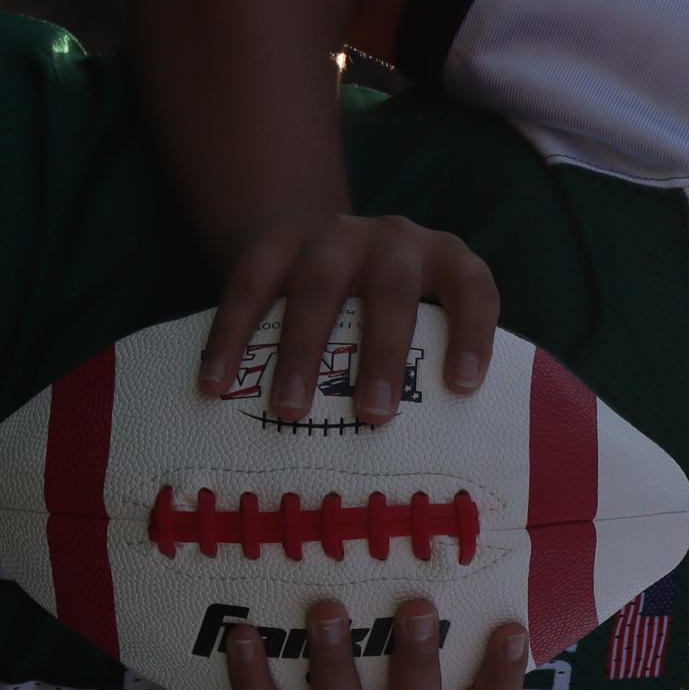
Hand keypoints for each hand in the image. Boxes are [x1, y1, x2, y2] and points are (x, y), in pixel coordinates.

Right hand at [197, 212, 498, 425]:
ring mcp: (331, 234)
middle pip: (391, 289)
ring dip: (302, 351)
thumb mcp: (420, 318)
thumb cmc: (384, 310)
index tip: (461, 387)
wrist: (318, 241)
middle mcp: (392, 239)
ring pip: (317, 287)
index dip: (472, 334)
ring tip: (290, 410)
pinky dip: (231, 336)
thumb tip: (432, 456)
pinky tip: (215, 380)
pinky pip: (249, 286)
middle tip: (372, 414)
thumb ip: (427, 363)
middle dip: (382, 353)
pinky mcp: (275, 241)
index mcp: (443, 260)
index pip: (473, 289)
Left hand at [221, 597, 525, 689]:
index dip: (503, 681)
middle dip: (416, 664)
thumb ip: (436, 647)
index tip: (512, 629)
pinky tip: (244, 635)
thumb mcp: (406, 688)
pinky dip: (253, 679)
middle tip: (417, 607)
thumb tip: (462, 559)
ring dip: (336, 662)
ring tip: (327, 608)